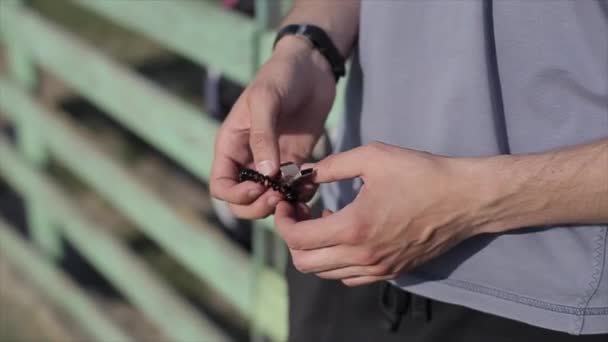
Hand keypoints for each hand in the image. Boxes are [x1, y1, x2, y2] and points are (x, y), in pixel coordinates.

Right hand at [210, 37, 334, 218]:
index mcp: (231, 145)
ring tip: (298, 194)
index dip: (236, 196)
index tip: (259, 188)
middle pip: (242, 202)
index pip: (221, 186)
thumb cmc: (281, 75)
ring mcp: (272, 162)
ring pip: (267, 200)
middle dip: (258, 206)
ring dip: (281, 204)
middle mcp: (248, 158)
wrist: (312, 65)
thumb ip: (262, 137)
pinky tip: (311, 186)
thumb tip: (265, 175)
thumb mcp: (265, 100)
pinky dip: (300, 195)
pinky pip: (293, 190)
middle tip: (280, 196)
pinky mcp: (295, 161)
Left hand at [275, 142, 491, 285]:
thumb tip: (306, 173)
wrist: (466, 199)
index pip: (297, 239)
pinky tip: (346, 233)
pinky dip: (336, 260)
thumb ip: (332, 165)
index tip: (286, 203)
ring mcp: (378, 269)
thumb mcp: (373, 157)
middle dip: (292, 237)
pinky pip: (349, 277)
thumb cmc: (422, 173)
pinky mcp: (391, 272)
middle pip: (305, 263)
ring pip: (326, 273)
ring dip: (314, 249)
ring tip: (322, 218)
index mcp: (354, 228)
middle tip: (298, 212)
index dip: (282, 221)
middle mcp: (363, 256)